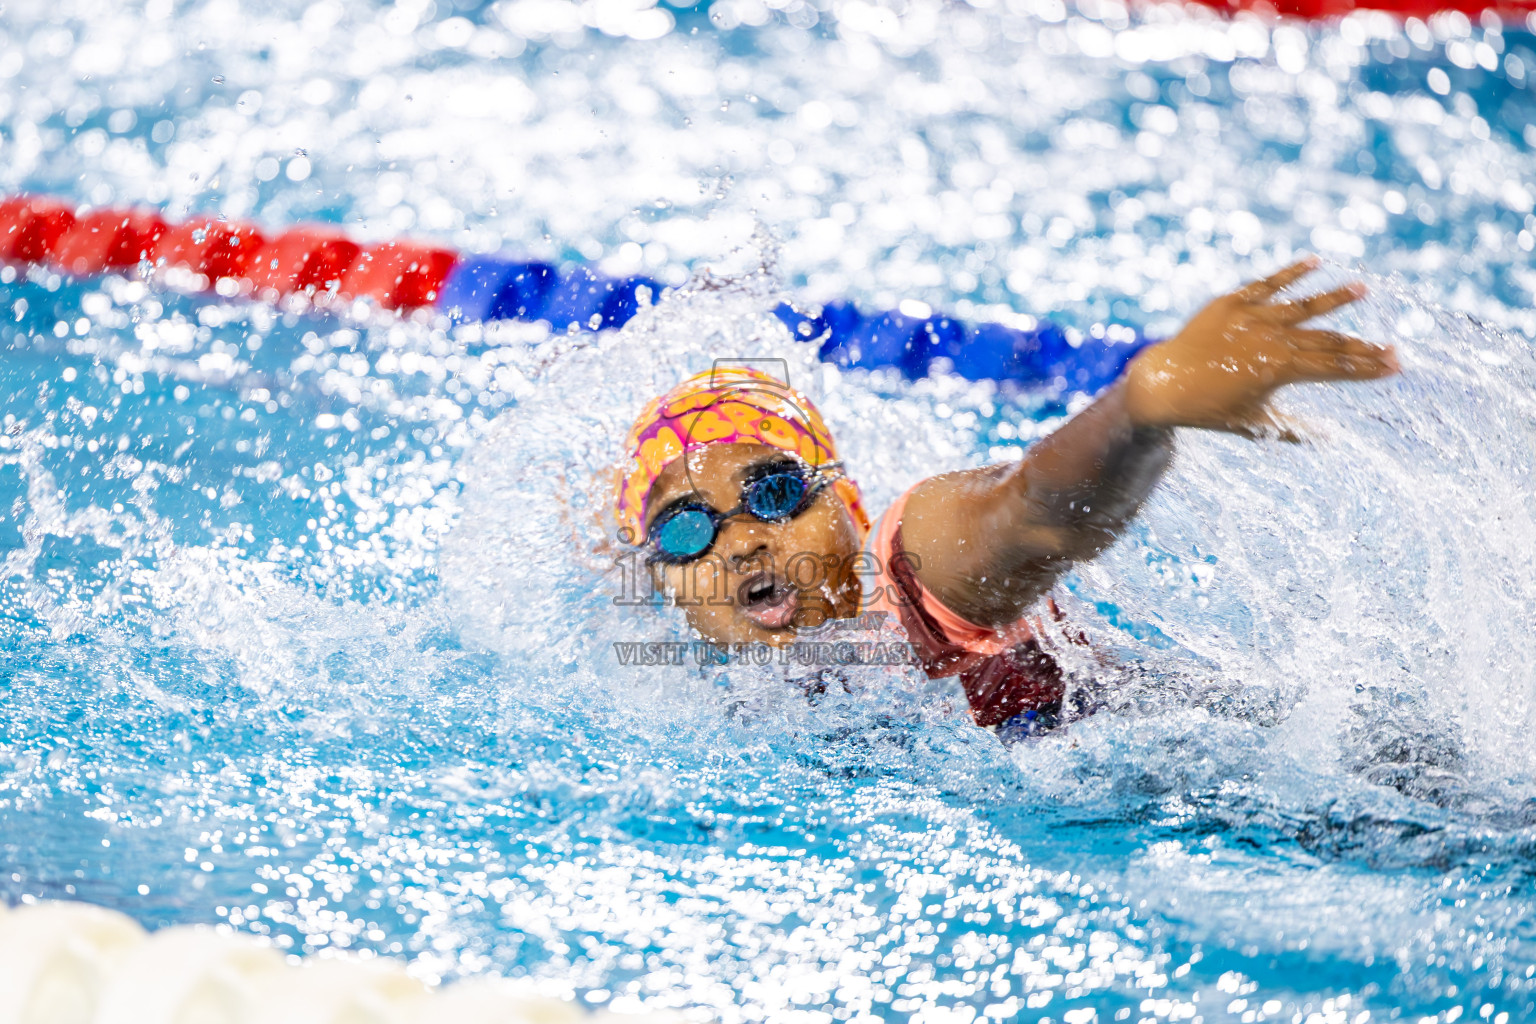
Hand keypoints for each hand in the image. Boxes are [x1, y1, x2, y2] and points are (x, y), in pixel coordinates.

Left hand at [1124, 256, 1398, 436]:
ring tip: (1363, 290)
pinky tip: (1316, 262)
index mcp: (1278, 371)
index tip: (1396, 365)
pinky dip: (1291, 272)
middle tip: (1392, 347)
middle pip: (1326, 341)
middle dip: (1361, 346)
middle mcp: (1269, 341)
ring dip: (1336, 299)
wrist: (1162, 384)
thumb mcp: (1254, 423)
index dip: (1366, 367)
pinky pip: (1266, 284)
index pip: (1334, 367)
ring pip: (1303, 306)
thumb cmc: (1208, 410)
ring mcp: (1252, 319)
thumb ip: (1294, 429)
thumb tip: (1331, 439)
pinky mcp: (1232, 303)